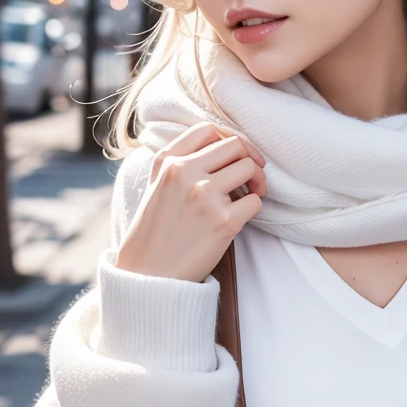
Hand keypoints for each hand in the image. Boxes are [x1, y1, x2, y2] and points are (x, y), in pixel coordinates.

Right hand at [115, 121, 266, 282]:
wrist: (148, 276)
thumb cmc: (155, 234)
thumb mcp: (157, 187)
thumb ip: (180, 163)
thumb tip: (223, 146)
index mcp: (167, 162)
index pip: (208, 130)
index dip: (231, 139)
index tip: (238, 155)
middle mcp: (184, 173)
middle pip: (235, 145)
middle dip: (251, 158)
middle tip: (253, 178)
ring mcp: (204, 195)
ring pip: (250, 168)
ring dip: (258, 181)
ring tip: (252, 194)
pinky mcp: (223, 221)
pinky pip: (255, 201)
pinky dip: (255, 207)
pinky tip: (242, 216)